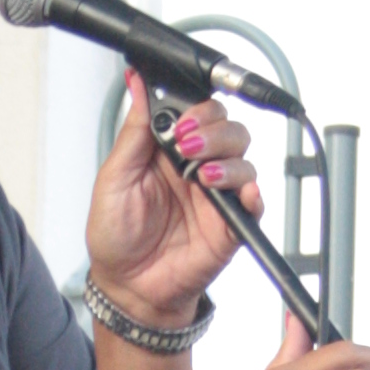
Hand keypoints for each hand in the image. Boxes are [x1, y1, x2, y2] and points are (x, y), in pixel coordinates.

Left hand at [83, 72, 261, 325]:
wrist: (126, 287)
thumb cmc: (116, 235)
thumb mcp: (115, 176)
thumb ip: (134, 130)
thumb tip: (137, 83)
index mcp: (170, 151)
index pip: (200, 113)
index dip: (197, 110)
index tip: (182, 121)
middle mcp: (197, 168)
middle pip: (229, 129)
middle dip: (214, 130)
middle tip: (188, 145)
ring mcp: (216, 196)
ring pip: (244, 160)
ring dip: (227, 161)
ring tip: (201, 177)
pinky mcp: (230, 224)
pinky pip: (254, 203)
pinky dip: (251, 194)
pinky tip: (238, 194)